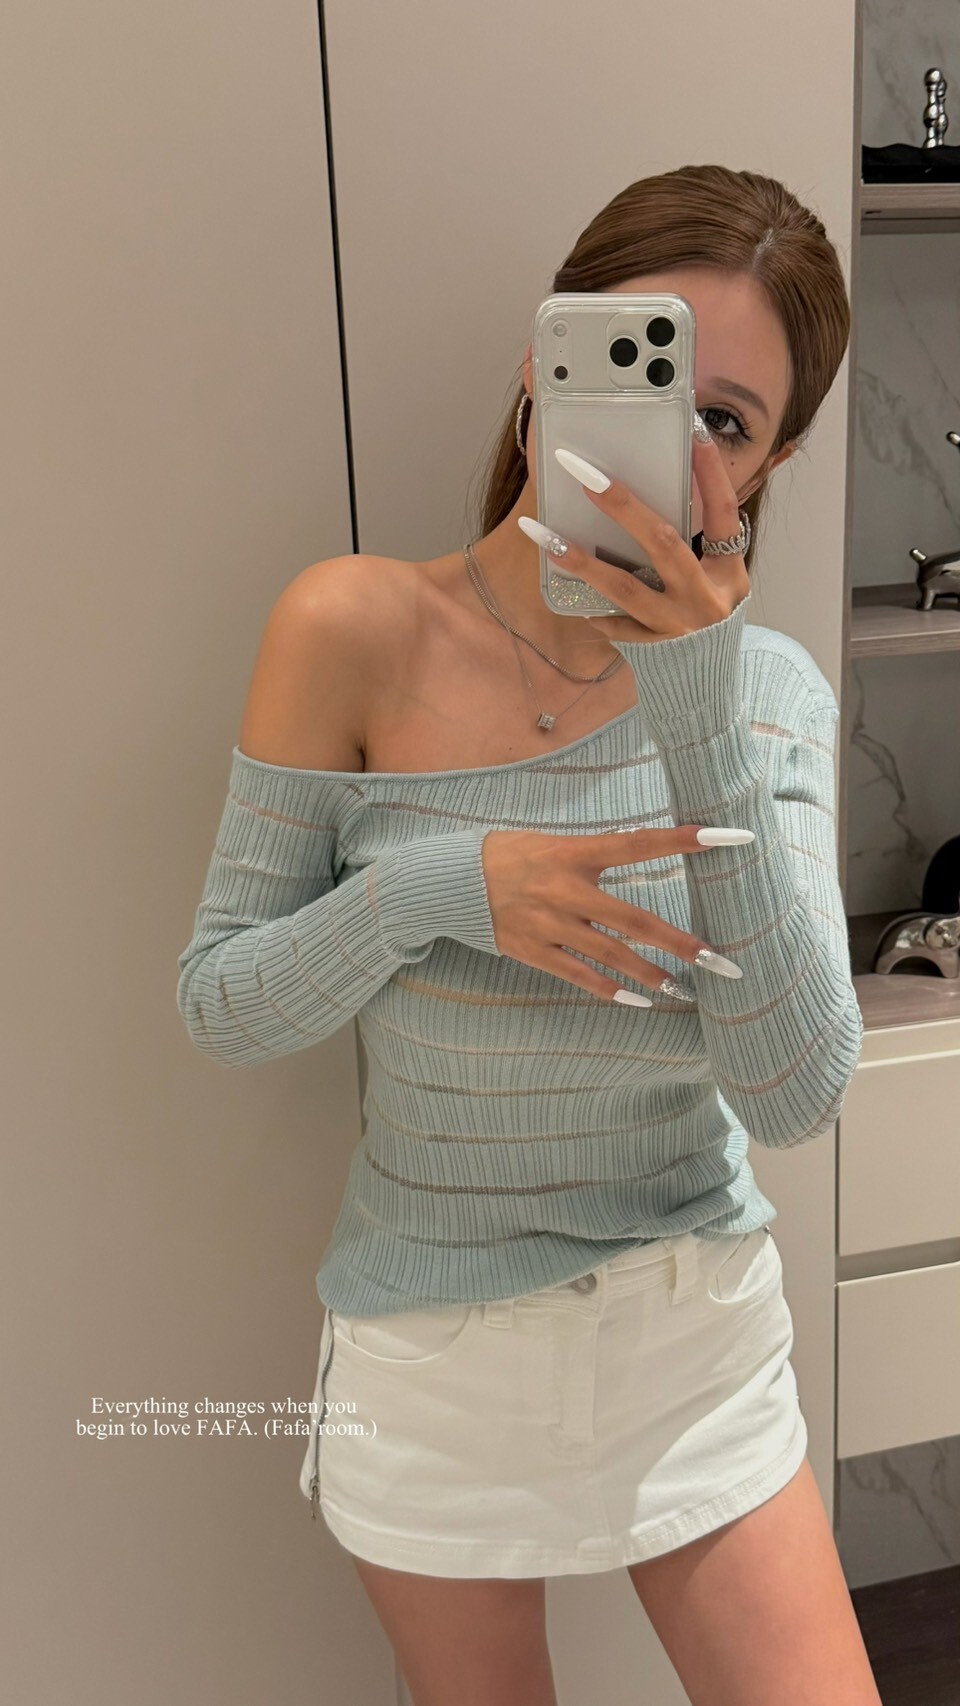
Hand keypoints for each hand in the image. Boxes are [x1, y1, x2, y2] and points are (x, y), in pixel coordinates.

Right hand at [481, 824, 741, 1001]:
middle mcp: (566, 889)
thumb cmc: (507, 855)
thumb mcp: (551, 842)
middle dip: (681, 943)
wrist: (448, 881)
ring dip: (651, 975)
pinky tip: (637, 1001)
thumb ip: (594, 852)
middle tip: (719, 960)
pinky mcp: (533, 951)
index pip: (640, 843)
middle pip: (636, 920)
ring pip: (612, 956)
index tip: (728, 836)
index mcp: (575, 852)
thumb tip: (641, 848)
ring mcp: (550, 924)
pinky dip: (610, 990)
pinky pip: (579, 976)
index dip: (684, 839)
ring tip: (684, 989)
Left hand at [541, 431, 750, 644]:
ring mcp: (679, 627)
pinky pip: (616, 626)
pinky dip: (594, 610)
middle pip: (663, 542)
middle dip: (623, 506)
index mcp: (728, 570)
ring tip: (544, 535)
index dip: (711, 472)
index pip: (723, 510)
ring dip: (582, 560)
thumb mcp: (718, 581)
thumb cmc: (709, 622)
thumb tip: (646, 497)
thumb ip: (694, 545)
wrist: (709, 691)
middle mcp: (706, 596)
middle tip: (585, 475)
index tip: (692, 431)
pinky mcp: (654, 652)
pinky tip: (569, 597)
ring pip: (625, 588)